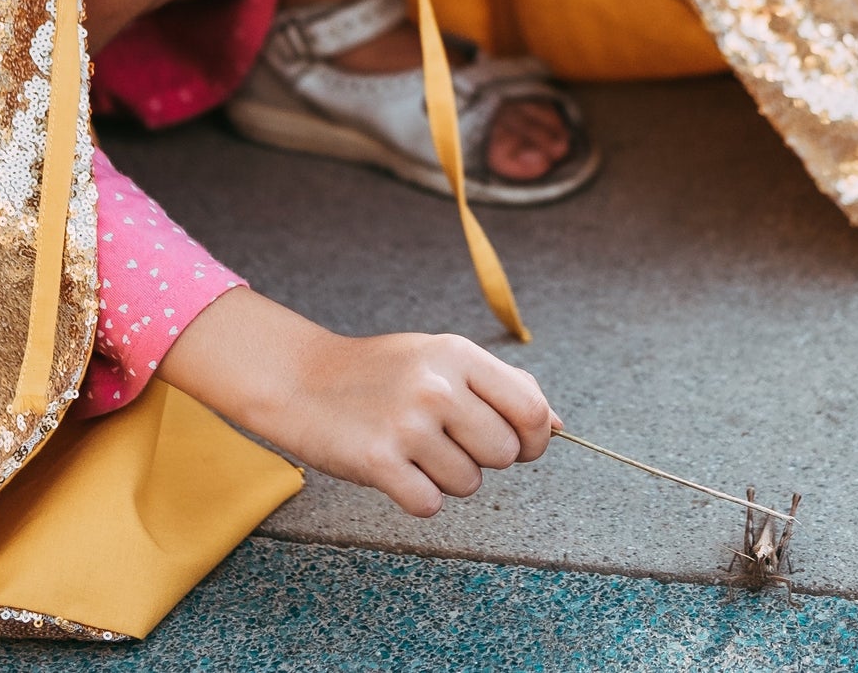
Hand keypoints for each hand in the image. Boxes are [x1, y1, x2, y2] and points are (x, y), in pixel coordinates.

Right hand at [157, 287, 559, 516]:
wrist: (302, 380)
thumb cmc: (380, 371)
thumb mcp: (440, 358)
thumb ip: (501, 385)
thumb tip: (556, 425)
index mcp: (458, 354)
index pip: (531, 409)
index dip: (534, 438)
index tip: (518, 444)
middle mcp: (437, 386)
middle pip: (504, 454)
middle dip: (482, 457)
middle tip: (444, 439)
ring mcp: (407, 424)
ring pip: (468, 484)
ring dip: (445, 477)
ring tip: (412, 447)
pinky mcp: (379, 461)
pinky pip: (430, 504)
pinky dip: (415, 495)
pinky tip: (394, 468)